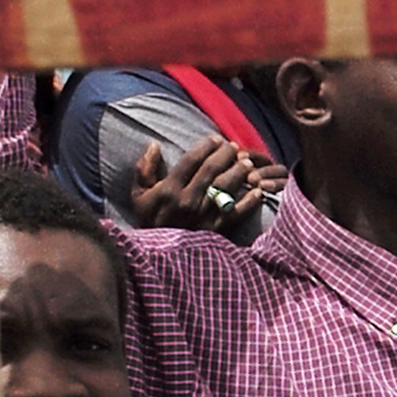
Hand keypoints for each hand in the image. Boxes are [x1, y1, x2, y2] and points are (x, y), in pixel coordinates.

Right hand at [125, 135, 276, 230]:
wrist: (157, 257)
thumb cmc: (149, 221)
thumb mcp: (139, 196)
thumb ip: (144, 169)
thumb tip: (153, 145)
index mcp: (169, 190)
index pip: (192, 160)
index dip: (206, 145)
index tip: (215, 138)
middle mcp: (188, 200)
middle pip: (212, 169)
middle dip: (226, 153)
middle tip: (234, 146)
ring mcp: (203, 216)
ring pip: (226, 187)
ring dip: (240, 171)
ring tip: (247, 162)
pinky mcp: (215, 230)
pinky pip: (236, 213)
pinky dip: (249, 202)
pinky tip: (257, 190)